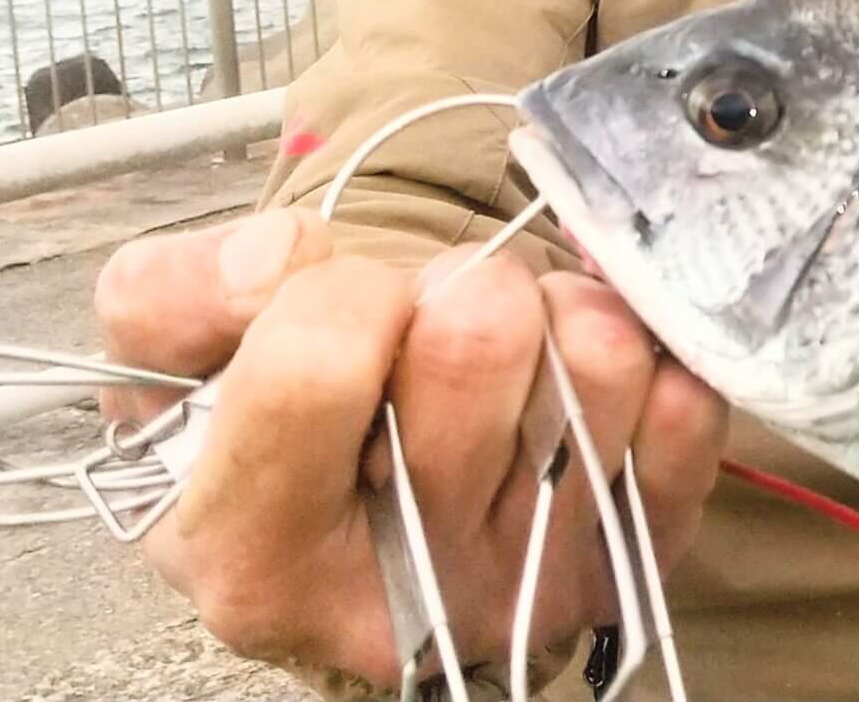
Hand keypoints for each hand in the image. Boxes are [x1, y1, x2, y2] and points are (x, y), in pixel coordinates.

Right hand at [92, 209, 729, 688]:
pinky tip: (580, 371)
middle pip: (479, 341)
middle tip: (439, 315)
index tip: (345, 301)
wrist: (361, 496)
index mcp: (254, 554)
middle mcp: (399, 598)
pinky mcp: (629, 563)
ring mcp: (526, 587)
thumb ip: (175, 293)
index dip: (339, 290)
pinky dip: (649, 355)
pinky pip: (687, 413)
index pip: (318, 362)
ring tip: (514, 337)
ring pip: (597, 361)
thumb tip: (283, 259)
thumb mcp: (171, 359)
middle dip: (463, 284)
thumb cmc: (262, 416)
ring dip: (559, 307)